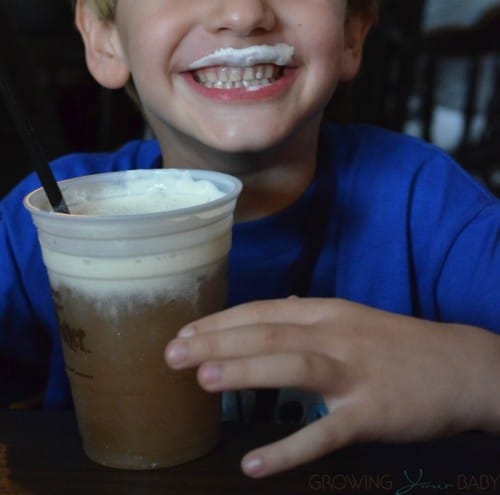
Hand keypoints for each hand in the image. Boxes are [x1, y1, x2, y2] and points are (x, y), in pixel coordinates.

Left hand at [165, 298, 499, 477]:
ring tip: (203, 381)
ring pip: (294, 365)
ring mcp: (354, 372)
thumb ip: (313, 313)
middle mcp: (334, 335)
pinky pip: (326, 432)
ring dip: (247, 371)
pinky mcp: (372, 413)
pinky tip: (255, 464)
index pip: (262, 312)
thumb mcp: (353, 317)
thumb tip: (282, 303)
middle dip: (218, 341)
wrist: (460, 364)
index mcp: (325, 312)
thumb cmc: (398, 343)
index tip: (184, 333)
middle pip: (269, 333)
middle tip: (172, 354)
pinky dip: (290, 448)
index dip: (221, 321)